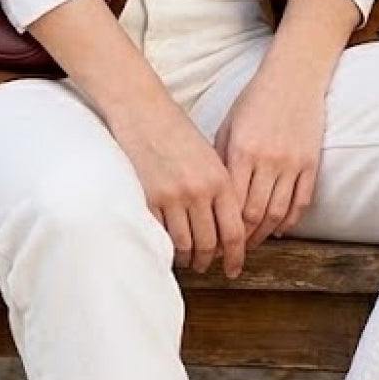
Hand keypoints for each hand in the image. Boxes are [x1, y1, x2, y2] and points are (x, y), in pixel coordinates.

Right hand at [108, 96, 247, 279]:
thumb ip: (219, 187)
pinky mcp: (149, 199)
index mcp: (220, 179)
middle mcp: (199, 191)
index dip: (235, 256)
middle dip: (209, 261)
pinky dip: (166, 246)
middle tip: (207, 266)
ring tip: (188, 260)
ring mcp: (173, 197)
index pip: (233, 231)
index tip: (233, 269)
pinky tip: (168, 247)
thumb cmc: (176, 128)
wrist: (143, 111)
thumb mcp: (209, 155)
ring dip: (188, 258)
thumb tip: (225, 223)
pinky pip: (162, 235)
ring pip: (185, 245)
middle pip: (209, 244)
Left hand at [212, 54, 326, 249]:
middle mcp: (267, 160)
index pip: (231, 202)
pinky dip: (290, 220)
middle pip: (254, 214)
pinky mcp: (311, 163)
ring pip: (278, 213)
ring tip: (254, 245)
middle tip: (233, 253)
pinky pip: (301, 202)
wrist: (294, 77)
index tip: (215, 241)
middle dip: (242, 239)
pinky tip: (278, 229)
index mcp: (242, 151)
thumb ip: (222, 159)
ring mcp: (292, 163)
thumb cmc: (255, 99)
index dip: (223, 227)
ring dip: (265, 234)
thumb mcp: (230, 125)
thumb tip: (213, 196)